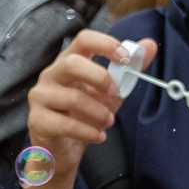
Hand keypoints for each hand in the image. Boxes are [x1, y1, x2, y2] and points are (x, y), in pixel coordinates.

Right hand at [18, 30, 134, 188]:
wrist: (64, 149)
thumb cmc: (86, 114)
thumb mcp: (111, 91)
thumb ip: (130, 69)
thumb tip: (150, 44)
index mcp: (70, 61)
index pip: (83, 39)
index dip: (105, 44)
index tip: (125, 57)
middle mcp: (51, 74)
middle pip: (71, 63)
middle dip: (99, 77)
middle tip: (116, 92)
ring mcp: (40, 96)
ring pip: (72, 97)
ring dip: (98, 112)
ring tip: (109, 122)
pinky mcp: (37, 120)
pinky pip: (64, 124)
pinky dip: (88, 132)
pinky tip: (98, 136)